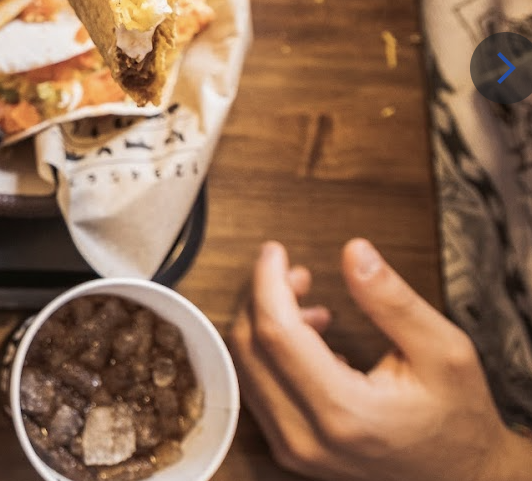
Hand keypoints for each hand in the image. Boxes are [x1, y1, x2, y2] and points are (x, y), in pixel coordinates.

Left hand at [230, 239, 530, 480]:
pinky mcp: (289, 448)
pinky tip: (309, 337)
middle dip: (263, 298)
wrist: (463, 479)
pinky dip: (270, 351)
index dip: (268, 282)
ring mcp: (293, 448)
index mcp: (345, 412)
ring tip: (310, 304)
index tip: (275, 252)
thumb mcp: (443, 351)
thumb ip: (392, 301)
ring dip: (264, 323)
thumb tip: (354, 252)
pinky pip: (258, 387)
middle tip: (295, 273)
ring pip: (246, 367)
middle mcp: (307, 436)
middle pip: (249, 348)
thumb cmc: (457, 421)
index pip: (275, 333)